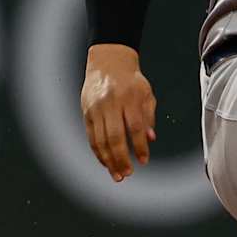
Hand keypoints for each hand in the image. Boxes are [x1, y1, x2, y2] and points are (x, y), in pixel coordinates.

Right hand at [81, 43, 156, 180]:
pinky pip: (91, 137)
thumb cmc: (130, 80)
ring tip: (117, 174)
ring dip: (108, 160)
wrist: (108, 62)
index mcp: (129, 97)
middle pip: (114, 136)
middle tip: (127, 173)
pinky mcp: (86, 113)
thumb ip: (149, 116)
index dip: (139, 146)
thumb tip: (151, 138)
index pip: (135, 126)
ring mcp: (96, 108)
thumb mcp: (146, 93)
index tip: (144, 160)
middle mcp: (110, 103)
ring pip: (100, 139)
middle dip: (121, 158)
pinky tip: (105, 162)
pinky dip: (98, 152)